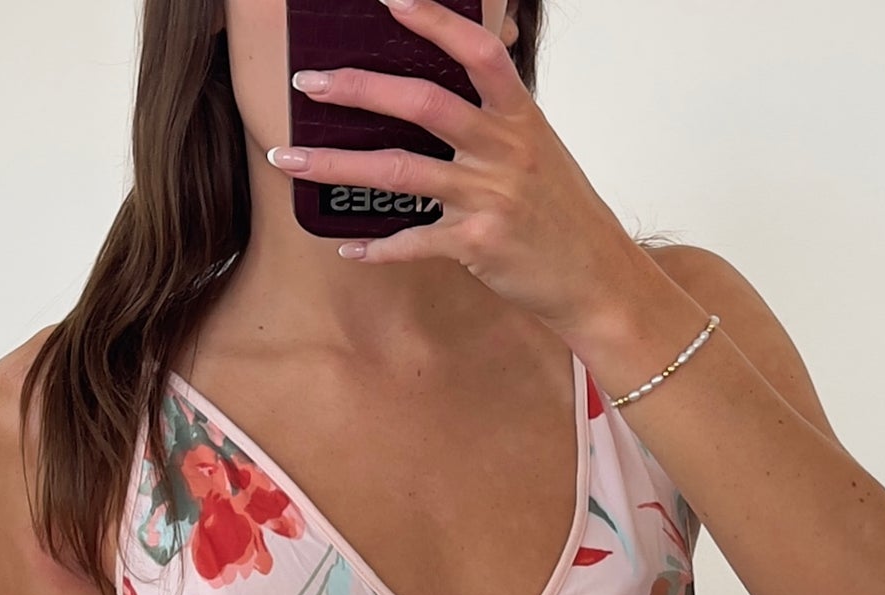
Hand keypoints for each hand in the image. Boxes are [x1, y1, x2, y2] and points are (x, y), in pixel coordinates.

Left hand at [270, 0, 648, 339]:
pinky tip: (348, 248)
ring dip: (335, 164)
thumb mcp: (539, 151)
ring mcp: (490, 197)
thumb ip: (497, 116)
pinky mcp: (478, 244)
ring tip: (287, 158)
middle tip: (307, 82)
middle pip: (422, 103)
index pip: (477, 52)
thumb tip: (450, 82)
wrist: (597, 279)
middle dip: (357, 88)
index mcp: (520, 117)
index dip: (434, 21)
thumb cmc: (562, 214)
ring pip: (399, 171)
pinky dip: (377, 247)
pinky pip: (413, 241)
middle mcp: (504, 150)